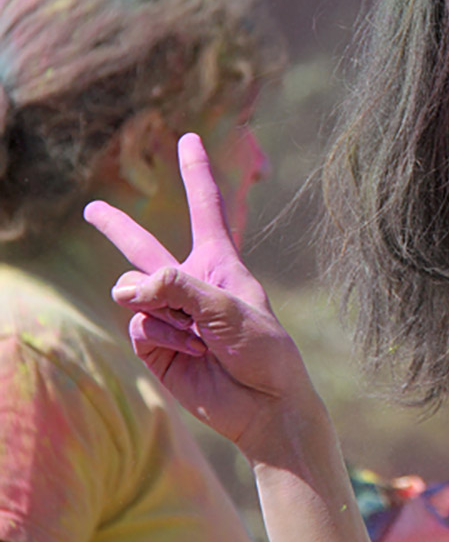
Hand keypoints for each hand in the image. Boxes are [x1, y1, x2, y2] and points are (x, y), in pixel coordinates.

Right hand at [85, 132, 310, 453]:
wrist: (265, 404)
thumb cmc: (263, 349)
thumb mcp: (230, 309)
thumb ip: (178, 288)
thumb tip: (125, 287)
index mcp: (221, 263)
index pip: (206, 208)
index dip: (196, 172)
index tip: (189, 137)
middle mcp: (191, 284)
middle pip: (145, 247)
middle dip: (116, 228)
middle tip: (91, 208)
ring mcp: (170, 315)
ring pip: (135, 293)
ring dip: (164, 312)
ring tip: (199, 337)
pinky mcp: (155, 345)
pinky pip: (138, 327)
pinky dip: (161, 337)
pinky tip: (190, 352)